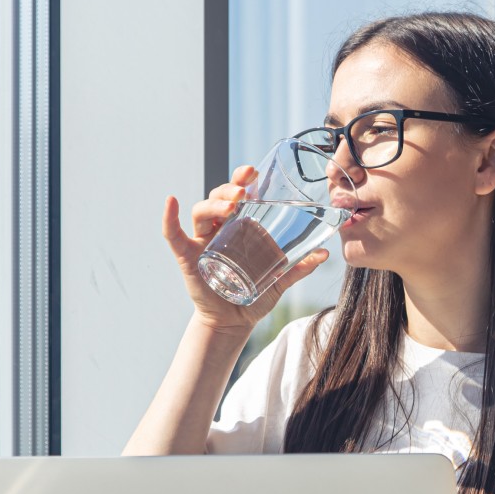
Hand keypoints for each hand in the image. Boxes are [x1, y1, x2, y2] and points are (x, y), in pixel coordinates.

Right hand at [161, 165, 330, 334]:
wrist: (234, 321)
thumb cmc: (255, 294)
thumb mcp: (280, 280)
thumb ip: (299, 267)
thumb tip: (325, 254)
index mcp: (239, 225)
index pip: (237, 194)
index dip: (242, 179)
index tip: (253, 172)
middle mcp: (219, 227)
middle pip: (218, 197)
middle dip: (229, 189)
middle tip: (244, 192)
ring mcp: (202, 241)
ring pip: (201, 211)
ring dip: (214, 204)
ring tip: (231, 206)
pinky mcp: (188, 257)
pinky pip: (174, 235)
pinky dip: (169, 219)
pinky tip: (171, 202)